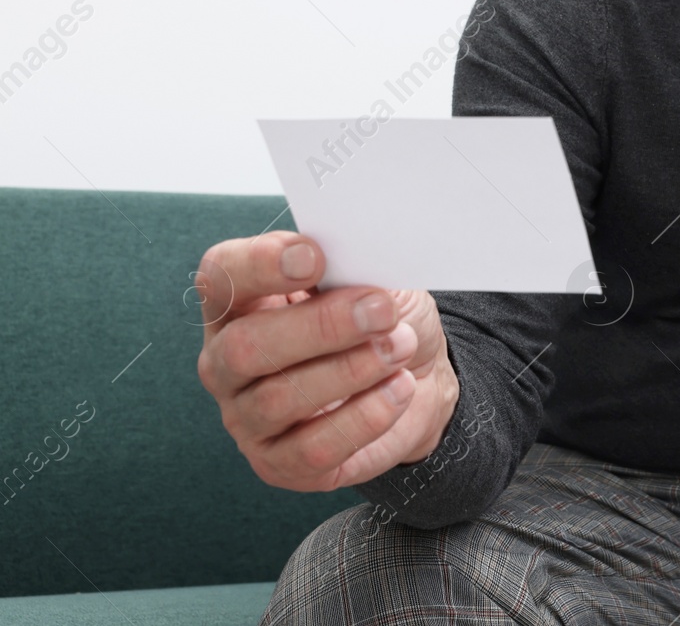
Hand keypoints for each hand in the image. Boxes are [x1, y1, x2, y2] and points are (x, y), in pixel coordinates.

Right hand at [195, 231, 459, 491]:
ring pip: (280, 399)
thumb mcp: (377, 281)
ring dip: (352, 370)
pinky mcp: (278, 463)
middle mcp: (228, 361)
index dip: (259, 265)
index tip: (314, 257)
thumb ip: (355, 270)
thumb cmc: (381, 321)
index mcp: (242, 302)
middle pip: (245, 346)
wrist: (416, 379)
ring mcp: (246, 417)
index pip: (221, 276)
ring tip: (401, 347)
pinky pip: (313, 448)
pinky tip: (398, 389)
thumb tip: (356, 262)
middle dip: (321, 327)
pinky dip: (364, 417)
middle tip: (382, 311)